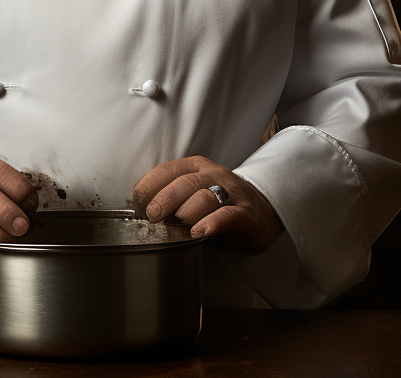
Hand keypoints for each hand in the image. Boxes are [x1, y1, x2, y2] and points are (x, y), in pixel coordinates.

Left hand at [132, 156, 283, 254]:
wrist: (263, 210)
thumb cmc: (221, 204)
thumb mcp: (194, 194)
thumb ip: (172, 196)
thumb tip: (139, 209)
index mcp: (196, 167)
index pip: (169, 170)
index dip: (150, 185)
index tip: (137, 202)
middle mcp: (214, 176)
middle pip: (186, 183)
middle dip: (165, 199)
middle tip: (153, 216)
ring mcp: (231, 193)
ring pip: (206, 196)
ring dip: (188, 211)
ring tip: (178, 225)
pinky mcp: (246, 214)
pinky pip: (229, 215)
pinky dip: (213, 223)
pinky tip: (201, 232)